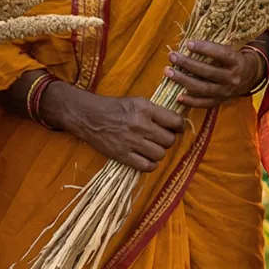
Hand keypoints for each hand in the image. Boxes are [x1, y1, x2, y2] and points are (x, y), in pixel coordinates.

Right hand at [44, 84, 185, 171]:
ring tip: (152, 148)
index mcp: (146, 109)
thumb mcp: (137, 102)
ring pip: (160, 154)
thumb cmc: (114, 107)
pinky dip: (150, 164)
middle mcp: (141, 125)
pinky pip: (146, 166)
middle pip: (169, 140)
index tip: (177, 128)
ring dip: (159, 152)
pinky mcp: (122, 155)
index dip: (180, 126)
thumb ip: (156, 111)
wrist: (88, 116)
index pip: (175, 121)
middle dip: (168, 140)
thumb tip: (176, 122)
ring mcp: (131, 142)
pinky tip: (146, 159)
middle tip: (161, 138)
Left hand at [165, 38, 267, 108]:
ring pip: (203, 88)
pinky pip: (204, 103)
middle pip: (208, 72)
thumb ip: (215, 47)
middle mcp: (232, 78)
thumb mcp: (231, 49)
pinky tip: (178, 96)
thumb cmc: (235, 58)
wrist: (250, 77)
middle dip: (187, 64)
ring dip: (183, 80)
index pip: (221, 54)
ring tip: (168, 72)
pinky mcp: (221, 101)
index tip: (188, 43)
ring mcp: (226, 92)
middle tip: (172, 56)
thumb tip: (190, 42)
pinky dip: (191, 101)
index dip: (204, 48)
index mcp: (237, 62)